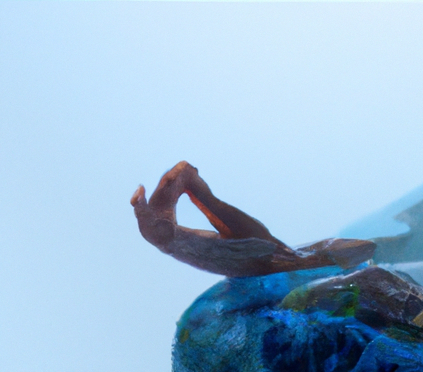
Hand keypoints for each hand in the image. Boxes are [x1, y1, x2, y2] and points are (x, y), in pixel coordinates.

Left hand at [131, 160, 375, 277]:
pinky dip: (175, 201)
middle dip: (159, 194)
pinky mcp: (190, 244)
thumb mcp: (231, 218)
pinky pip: (172, 222)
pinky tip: (185, 184)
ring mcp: (185, 249)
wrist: (268, 266)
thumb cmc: (254, 244)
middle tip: (178, 170)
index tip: (140, 189)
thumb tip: (184, 175)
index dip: (143, 210)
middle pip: (154, 224)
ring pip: (161, 222)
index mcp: (191, 249)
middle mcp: (183, 251)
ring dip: (168, 195)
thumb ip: (205, 197)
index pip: (156, 230)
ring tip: (185, 170)